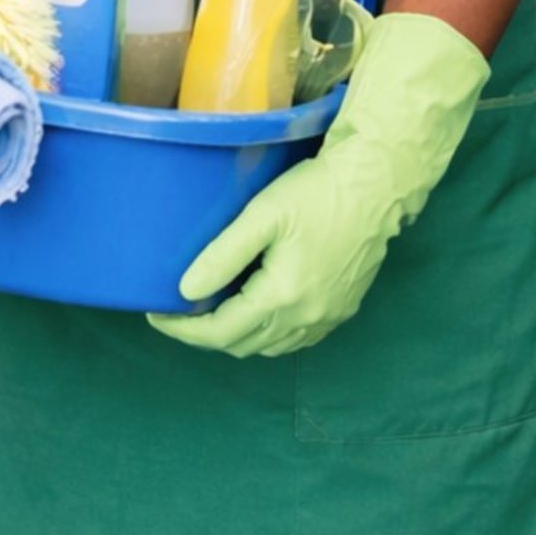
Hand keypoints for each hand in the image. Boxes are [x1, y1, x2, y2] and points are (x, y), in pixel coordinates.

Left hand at [150, 11, 488, 358]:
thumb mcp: (264, 215)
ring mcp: (328, 318)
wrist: (378, 186)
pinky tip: (259, 311)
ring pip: (269, 347)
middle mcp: (305, 318)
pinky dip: (268, 334)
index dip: (183, 330)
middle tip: (181, 310)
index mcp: (282, 297)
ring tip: (214, 310)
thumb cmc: (318, 192)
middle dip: (205, 334)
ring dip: (238, 336)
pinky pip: (296, 339)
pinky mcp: (343, 310)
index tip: (158, 314)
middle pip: (242, 345)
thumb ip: (222, 255)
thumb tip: (185, 292)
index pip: (219, 332)